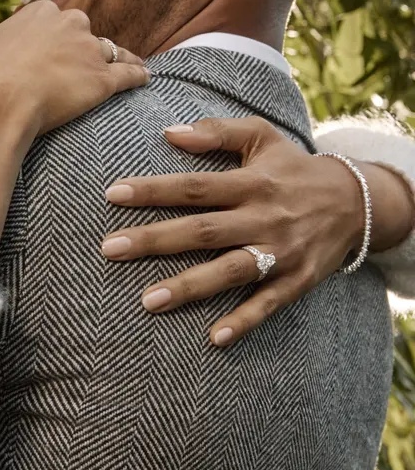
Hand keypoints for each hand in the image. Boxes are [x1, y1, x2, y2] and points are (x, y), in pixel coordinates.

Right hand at [0, 1, 149, 134]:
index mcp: (39, 12)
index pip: (55, 22)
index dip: (53, 41)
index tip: (51, 56)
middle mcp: (69, 24)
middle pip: (84, 34)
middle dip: (82, 49)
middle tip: (76, 70)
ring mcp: (89, 50)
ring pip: (112, 52)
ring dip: (115, 61)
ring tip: (125, 70)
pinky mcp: (104, 79)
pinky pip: (130, 73)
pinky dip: (138, 76)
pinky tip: (144, 79)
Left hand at [99, 117, 368, 346]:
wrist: (359, 201)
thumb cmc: (293, 168)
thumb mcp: (262, 137)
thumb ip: (217, 132)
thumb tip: (169, 132)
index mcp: (250, 183)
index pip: (194, 187)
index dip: (153, 190)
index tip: (112, 194)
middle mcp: (263, 217)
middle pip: (203, 230)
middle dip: (155, 240)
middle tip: (109, 248)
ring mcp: (281, 252)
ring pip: (230, 271)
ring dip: (189, 287)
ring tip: (147, 301)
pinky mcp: (297, 280)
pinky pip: (268, 303)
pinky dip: (244, 320)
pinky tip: (215, 337)